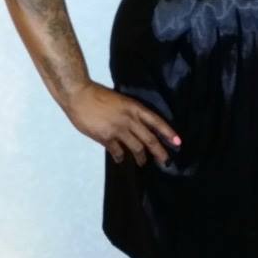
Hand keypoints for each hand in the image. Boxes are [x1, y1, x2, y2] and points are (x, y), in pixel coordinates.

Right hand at [65, 81, 180, 167]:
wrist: (79, 95)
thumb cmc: (98, 94)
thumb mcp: (120, 100)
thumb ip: (129, 113)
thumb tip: (136, 127)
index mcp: (134, 107)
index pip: (156, 121)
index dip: (168, 132)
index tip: (178, 142)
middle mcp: (129, 119)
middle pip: (149, 139)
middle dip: (159, 152)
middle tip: (166, 161)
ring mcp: (117, 129)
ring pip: (136, 148)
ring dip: (141, 157)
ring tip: (143, 163)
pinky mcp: (105, 137)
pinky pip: (117, 151)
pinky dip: (120, 157)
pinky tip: (120, 159)